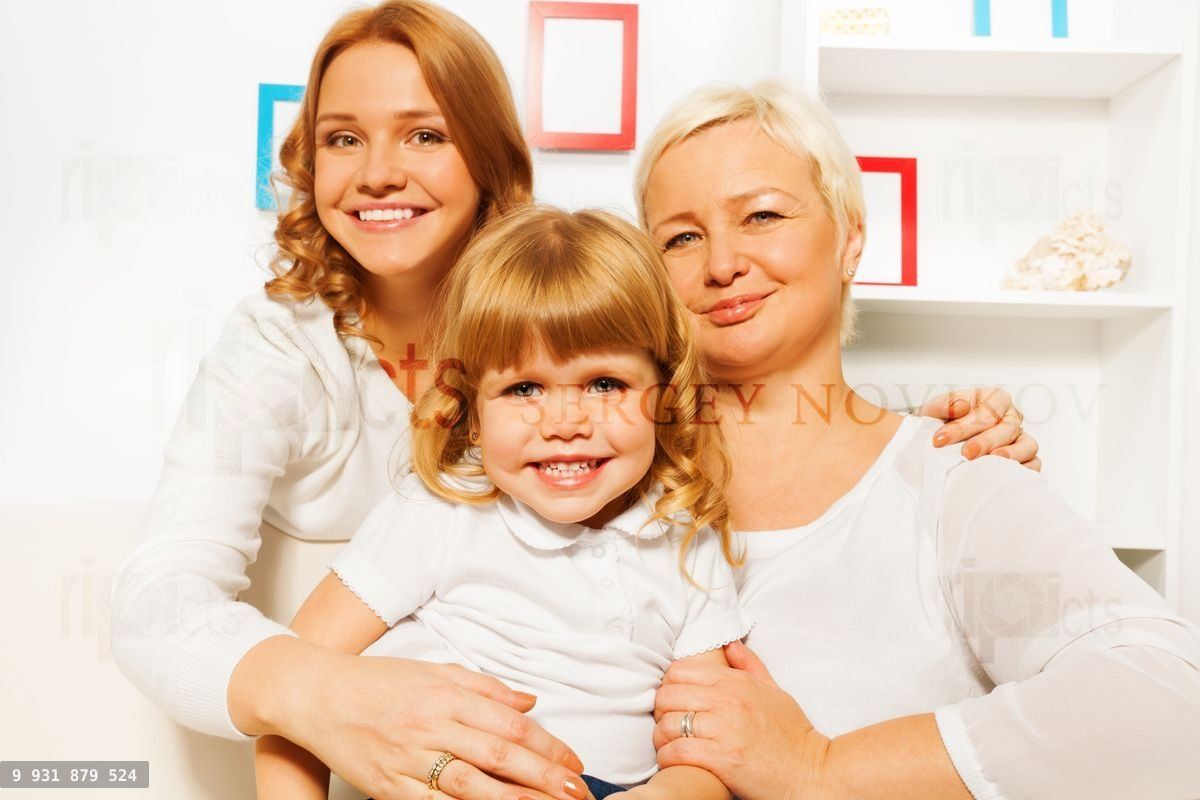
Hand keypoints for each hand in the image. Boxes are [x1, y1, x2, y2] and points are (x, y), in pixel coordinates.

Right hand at [260, 641, 589, 799]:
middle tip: (577, 793)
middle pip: (498, 756)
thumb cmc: (378, 682)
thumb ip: (486, 688)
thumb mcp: (436, 671)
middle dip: (543, 777)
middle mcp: (431, 726)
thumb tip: (530, 704)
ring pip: (470, 786)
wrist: (316, 694)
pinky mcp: (387, 788)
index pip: (509, 724)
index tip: (574, 763)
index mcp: (447, 695)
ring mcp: (408, 759)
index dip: (547, 745)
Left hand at [652, 641, 829, 799]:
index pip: (679, 672)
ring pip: (668, 724)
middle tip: (667, 725)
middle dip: (660, 712)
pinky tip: (673, 761)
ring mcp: (725, 729)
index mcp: (736, 682)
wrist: (812, 772)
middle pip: (667, 696)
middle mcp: (728, 701)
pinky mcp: (722, 758)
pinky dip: (668, 757)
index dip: (668, 687)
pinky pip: (678, 752)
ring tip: (667, 746)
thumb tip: (730, 644)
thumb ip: (749, 665)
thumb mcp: (774, 690)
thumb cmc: (792, 734)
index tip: (673, 703)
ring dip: (661, 738)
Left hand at [919, 387, 1040, 470]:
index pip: (986, 410)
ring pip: (1027, 445)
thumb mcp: (937, 409)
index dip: (964, 425)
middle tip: (966, 453)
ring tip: (991, 462)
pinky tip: (1005, 476)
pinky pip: (1034, 465)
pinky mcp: (1026, 459)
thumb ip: (945, 404)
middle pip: (1007, 428)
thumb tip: (958, 407)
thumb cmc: (943, 422)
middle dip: (986, 441)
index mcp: (994, 399)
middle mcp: (1011, 417)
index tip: (939, 440)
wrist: (942, 441)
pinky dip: (1024, 471)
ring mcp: (1021, 438)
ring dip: (1010, 455)